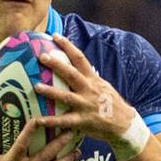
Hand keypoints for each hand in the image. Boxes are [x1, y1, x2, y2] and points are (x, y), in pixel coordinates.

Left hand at [35, 33, 136, 147]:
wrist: (124, 124)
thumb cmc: (111, 104)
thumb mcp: (103, 86)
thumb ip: (89, 76)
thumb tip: (78, 65)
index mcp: (93, 79)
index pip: (80, 58)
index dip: (67, 46)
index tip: (55, 36)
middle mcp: (88, 90)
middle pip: (71, 74)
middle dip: (57, 64)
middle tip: (42, 56)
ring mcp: (85, 105)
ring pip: (66, 97)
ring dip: (51, 91)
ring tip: (36, 86)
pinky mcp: (83, 121)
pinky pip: (64, 121)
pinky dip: (51, 121)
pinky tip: (38, 120)